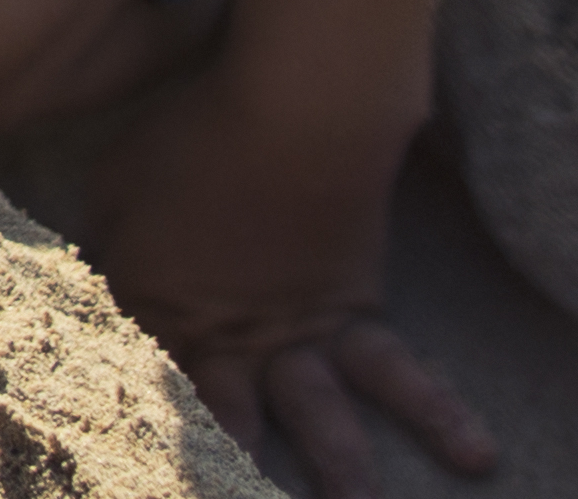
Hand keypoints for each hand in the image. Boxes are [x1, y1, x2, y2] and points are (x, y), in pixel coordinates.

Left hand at [75, 61, 492, 495]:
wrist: (297, 113)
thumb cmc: (193, 136)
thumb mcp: (119, 187)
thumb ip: (110, 242)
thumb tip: (98, 268)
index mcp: (161, 306)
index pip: (145, 376)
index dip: (143, 426)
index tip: (143, 470)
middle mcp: (232, 338)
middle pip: (230, 424)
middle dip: (237, 475)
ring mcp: (300, 332)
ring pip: (322, 420)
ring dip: (344, 475)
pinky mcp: (358, 310)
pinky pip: (400, 373)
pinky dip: (440, 411)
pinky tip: (479, 451)